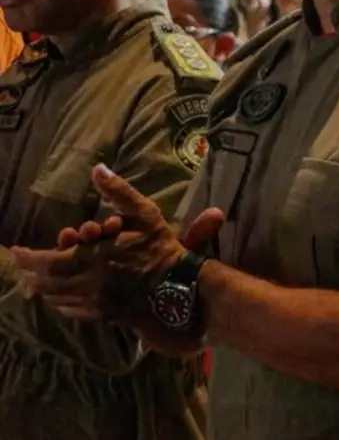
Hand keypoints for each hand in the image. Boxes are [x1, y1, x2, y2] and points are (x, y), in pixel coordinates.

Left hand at [11, 165, 223, 321]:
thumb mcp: (144, 213)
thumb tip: (98, 169)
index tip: (16, 250)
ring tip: (40, 275)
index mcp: (93, 257)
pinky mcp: (99, 314)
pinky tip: (61, 292)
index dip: (26, 257)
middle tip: (26, 262)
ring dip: (44, 285)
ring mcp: (92, 301)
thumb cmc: (159, 247)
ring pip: (54, 296)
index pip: (45, 261)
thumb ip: (118, 192)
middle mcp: (87, 282)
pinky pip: (68, 309)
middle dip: (31, 270)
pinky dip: (58, 299)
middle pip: (44, 281)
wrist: (177, 286)